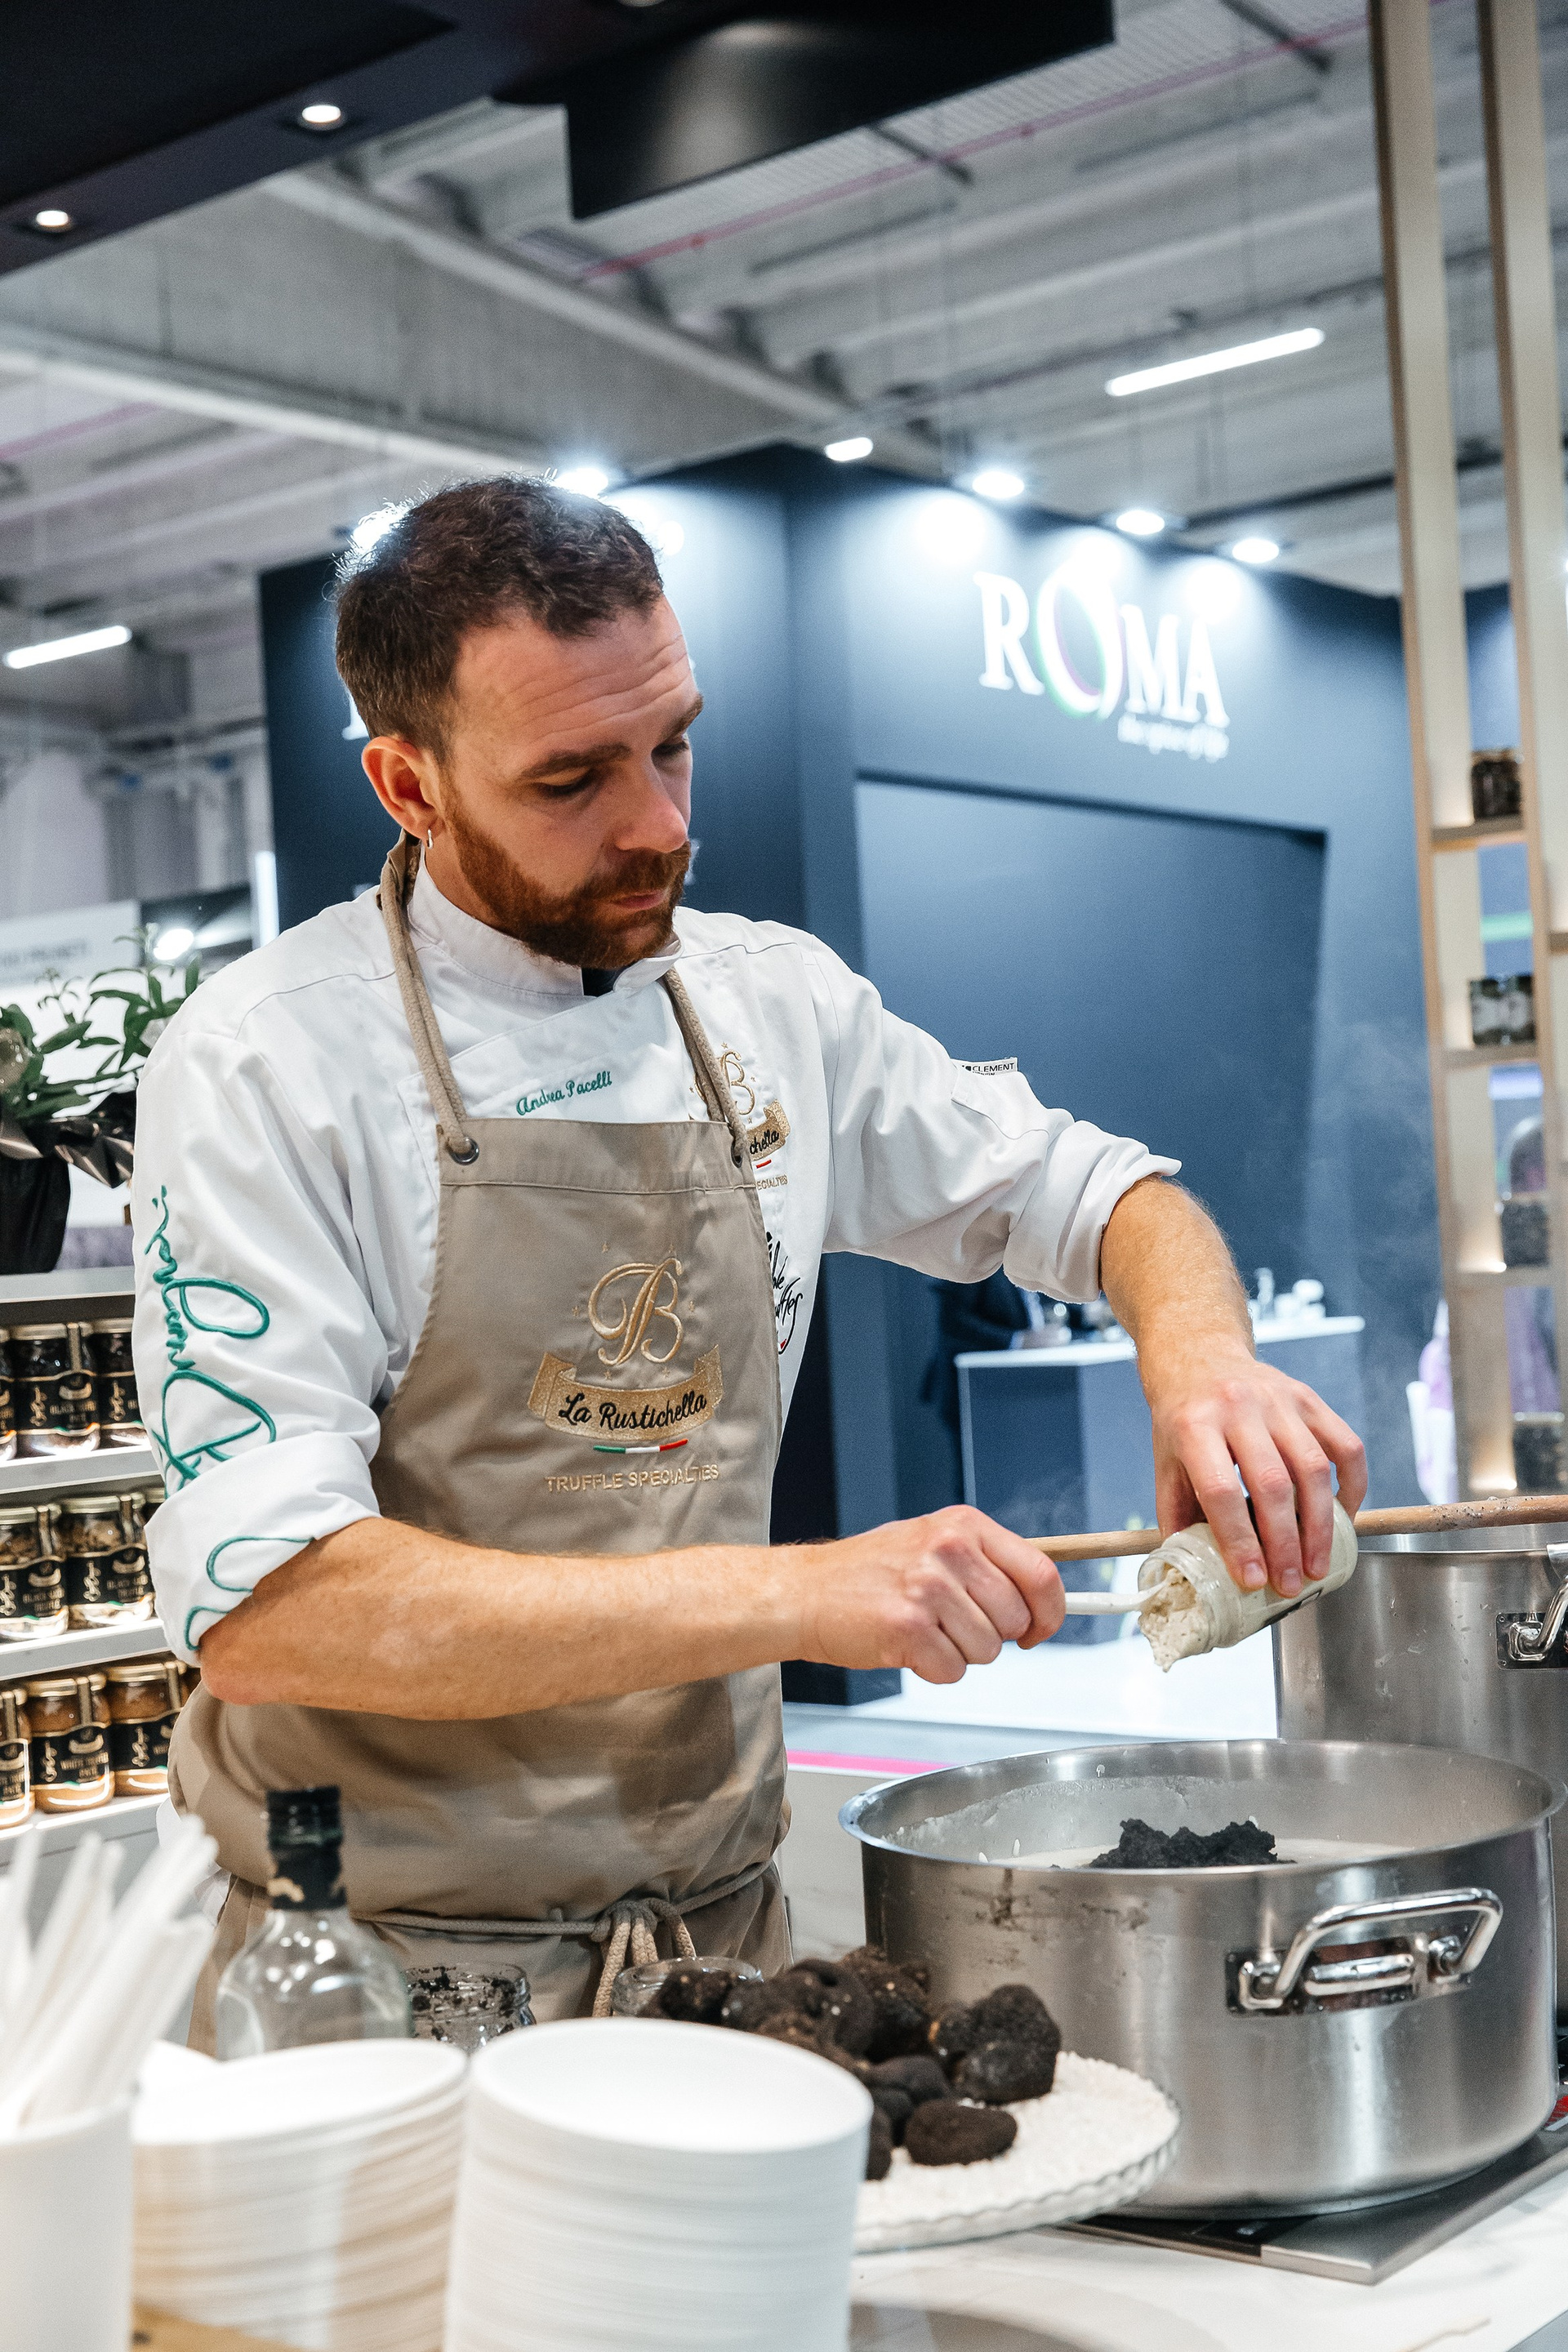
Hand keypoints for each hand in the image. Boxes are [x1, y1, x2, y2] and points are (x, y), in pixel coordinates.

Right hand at [792, 1506, 1064, 1683]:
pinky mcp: (907, 1627)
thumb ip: (986, 1562)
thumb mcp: (932, 1542)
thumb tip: (1044, 1596)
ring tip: (924, 1630)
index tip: (1042, 1629)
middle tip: (954, 1625)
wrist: (804, 1592)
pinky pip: (952, 1671)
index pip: (1040, 1573)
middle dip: (993, 1635)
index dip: (1052, 1612)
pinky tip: (907, 1646)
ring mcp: (928, 1588)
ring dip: (959, 1652)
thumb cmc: (869, 1573)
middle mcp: (949, 1550)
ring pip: (987, 1650)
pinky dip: (933, 1670)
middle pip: (1016, 1619)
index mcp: (963, 1525)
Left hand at [1146, 1342, 1366, 1597]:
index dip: (1238, 1539)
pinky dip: (1353, 1486)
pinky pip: (1345, 1445)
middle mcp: (1239, 1407)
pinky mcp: (1309, 1399)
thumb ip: (1177, 1514)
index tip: (1252, 1580)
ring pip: (1313, 1468)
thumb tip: (1192, 1572)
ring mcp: (1279, 1400)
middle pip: (1272, 1484)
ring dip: (1320, 1525)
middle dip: (1285, 1543)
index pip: (1220, 1490)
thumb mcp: (1165, 1461)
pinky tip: (1343, 1518)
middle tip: (1292, 1584)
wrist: (1199, 1355)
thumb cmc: (1182, 1418)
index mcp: (1193, 1425)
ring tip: (1318, 1566)